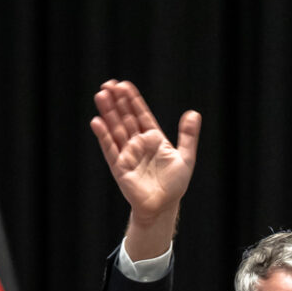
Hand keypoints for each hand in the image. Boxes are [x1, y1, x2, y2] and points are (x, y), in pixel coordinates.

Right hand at [91, 79, 200, 257]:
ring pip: (115, 129)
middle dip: (118, 102)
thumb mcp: (186, 157)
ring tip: (101, 95)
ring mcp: (127, 154)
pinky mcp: (119, 167)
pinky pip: (110, 148)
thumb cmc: (175, 185)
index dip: (133, 101)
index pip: (141, 115)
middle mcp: (138, 144)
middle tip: (109, 84)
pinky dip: (103, 136)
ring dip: (108, 113)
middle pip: (125, 118)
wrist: (163, 207)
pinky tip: (97, 122)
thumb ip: (188, 136)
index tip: (124, 85)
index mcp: (153, 139)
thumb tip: (194, 113)